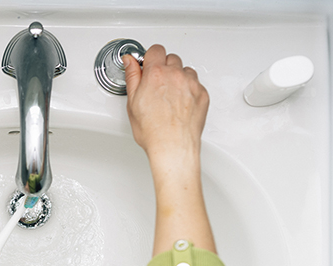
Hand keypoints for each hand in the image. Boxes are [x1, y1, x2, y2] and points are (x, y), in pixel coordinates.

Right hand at [124, 45, 215, 255]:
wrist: (173, 148)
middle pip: (171, 58)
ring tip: (170, 97)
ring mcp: (191, 84)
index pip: (155, 50)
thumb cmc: (153, 132)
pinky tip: (180, 105)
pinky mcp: (202, 95)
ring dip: (178, 78)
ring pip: (185, 70)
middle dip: (164, 68)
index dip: (150, 58)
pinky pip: (196, 84)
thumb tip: (130, 61)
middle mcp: (176, 75)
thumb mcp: (132, 103)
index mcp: (156, 74)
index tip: (147, 67)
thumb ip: (132, 77)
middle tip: (157, 85)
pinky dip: (189, 90)